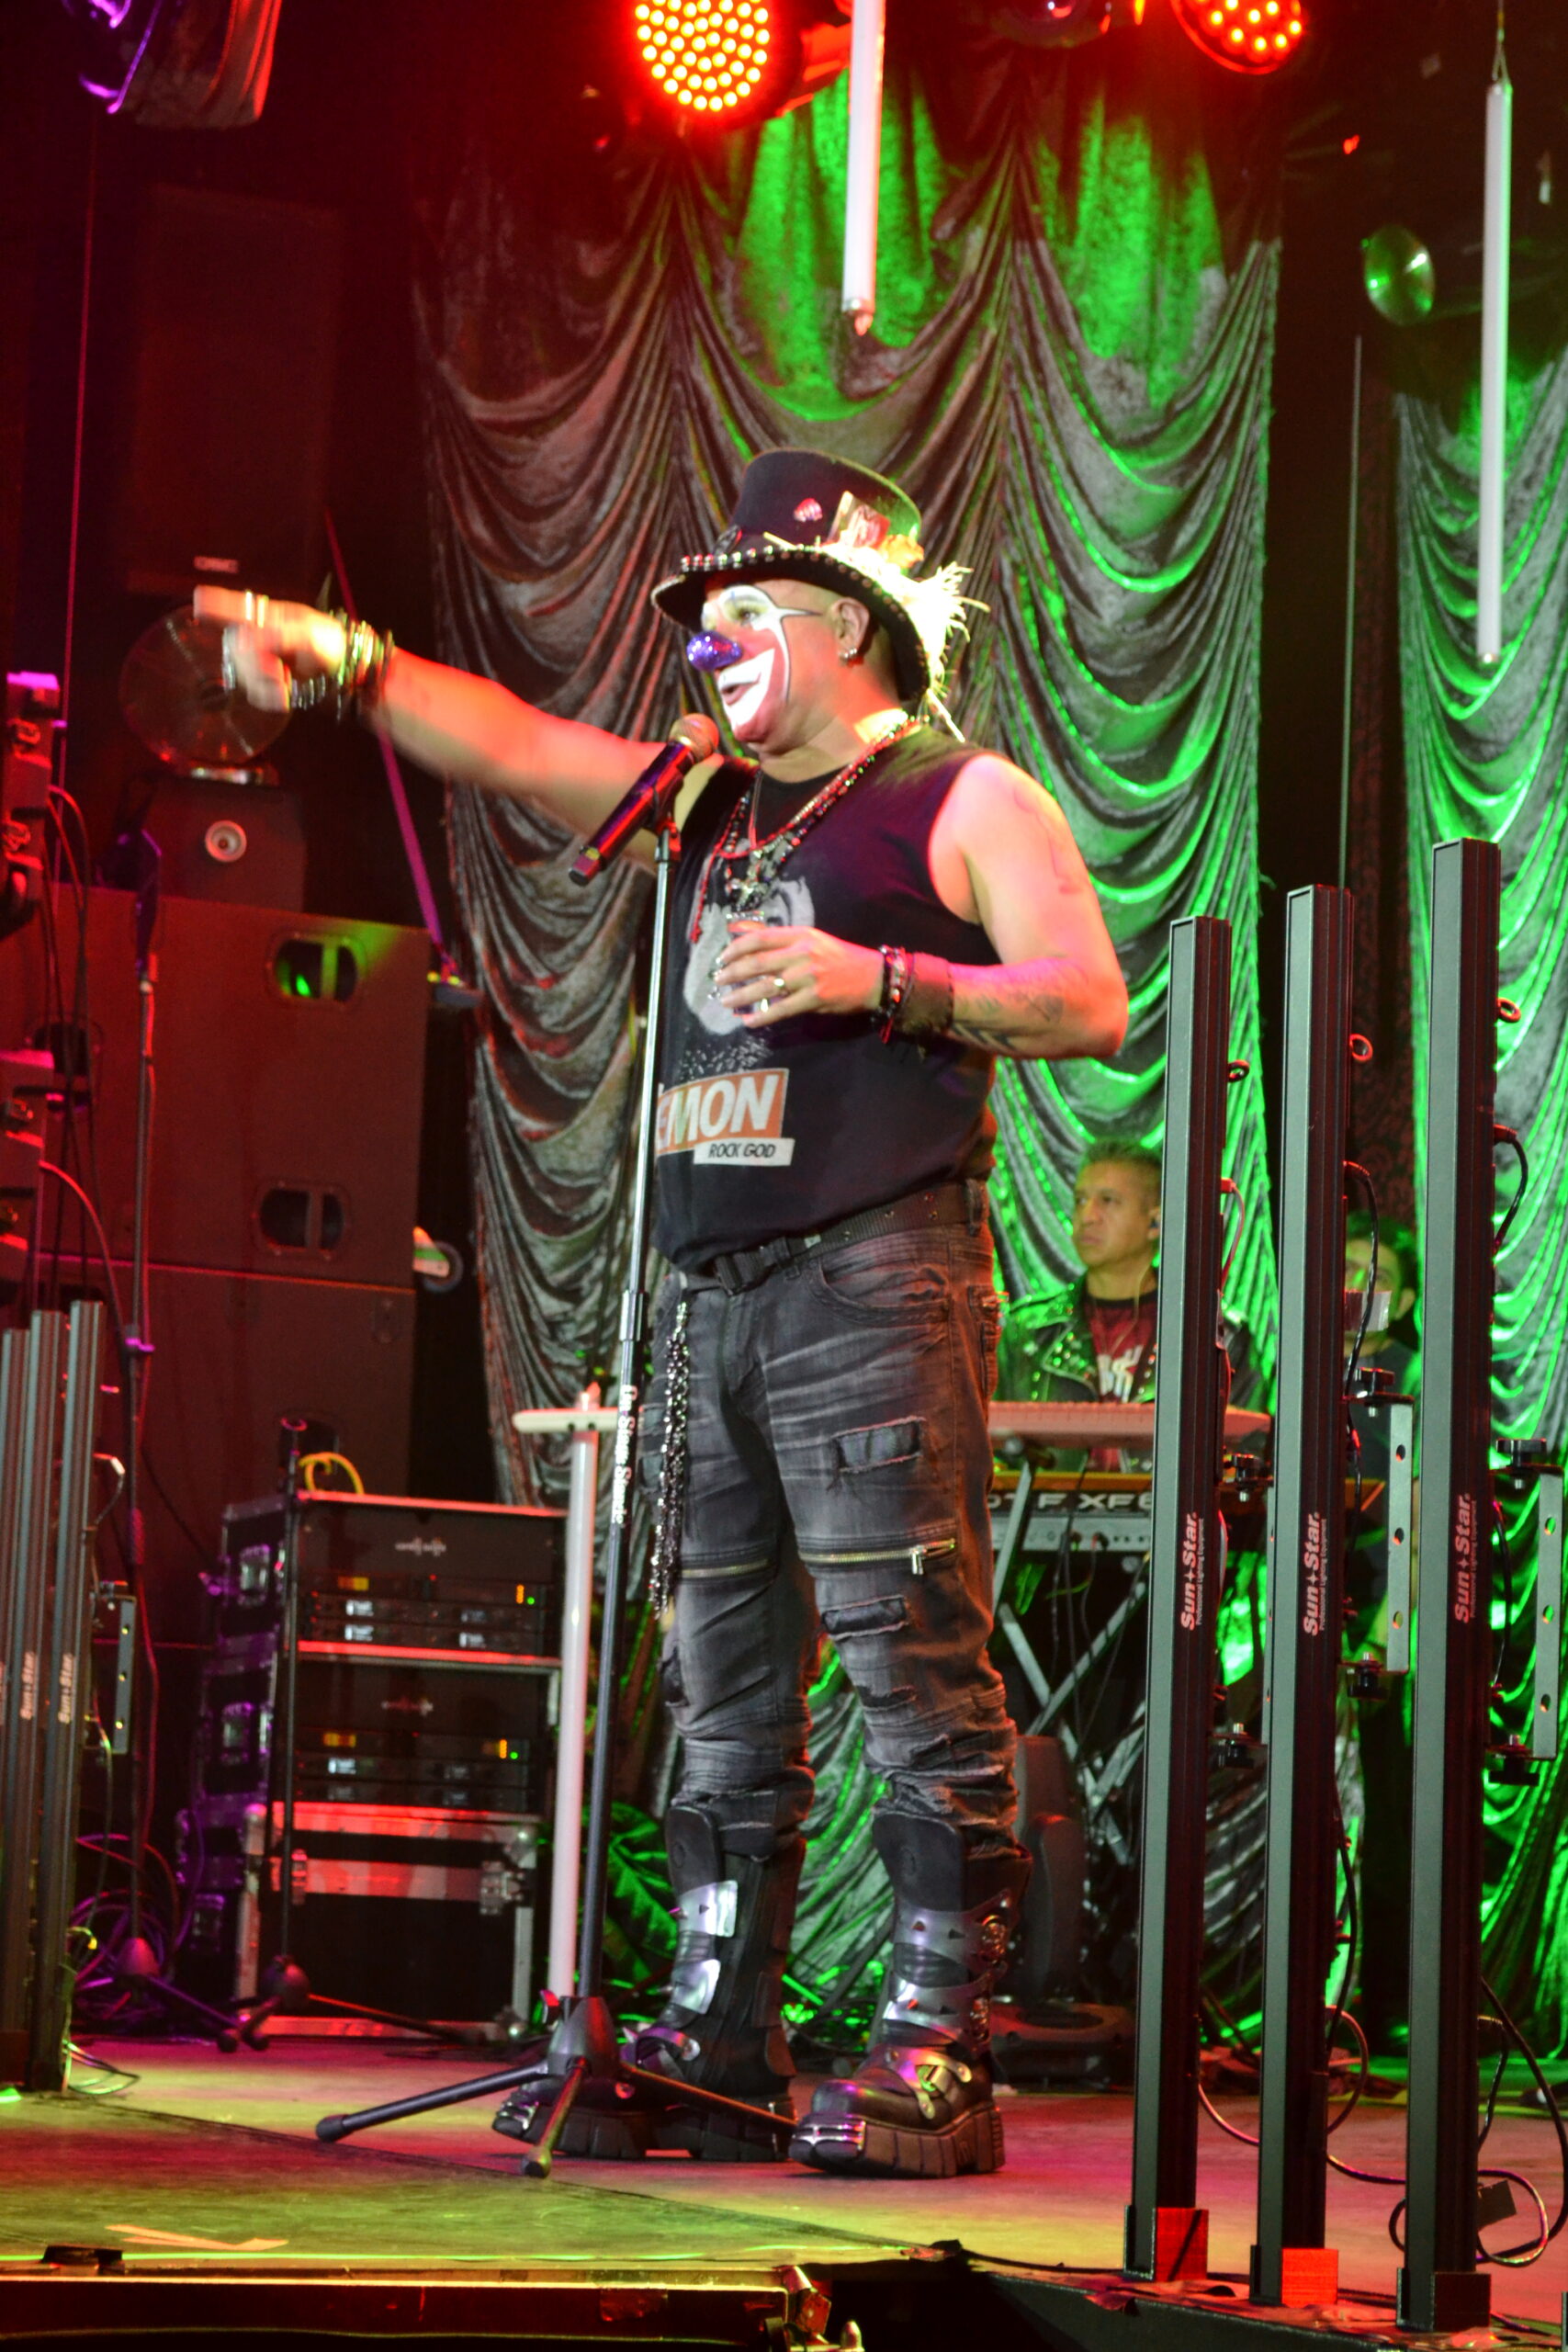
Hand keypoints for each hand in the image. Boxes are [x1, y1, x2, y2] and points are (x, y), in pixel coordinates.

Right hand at [192, 587, 346, 712]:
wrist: (347, 673)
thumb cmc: (332, 645)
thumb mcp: (311, 637)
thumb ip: (281, 636)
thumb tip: (247, 640)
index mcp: (270, 616)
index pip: (238, 607)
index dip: (216, 604)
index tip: (198, 600)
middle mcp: (260, 635)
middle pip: (237, 648)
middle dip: (255, 665)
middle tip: (279, 673)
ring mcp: (262, 659)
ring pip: (243, 673)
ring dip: (263, 683)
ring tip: (286, 684)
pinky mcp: (267, 681)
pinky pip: (254, 692)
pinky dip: (268, 697)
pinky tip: (284, 696)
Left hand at [714, 921, 882, 1026]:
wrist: (872, 977)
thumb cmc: (838, 957)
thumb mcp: (809, 939)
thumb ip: (775, 937)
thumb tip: (738, 929)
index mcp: (800, 935)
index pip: (760, 938)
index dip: (736, 948)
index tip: (721, 958)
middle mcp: (802, 953)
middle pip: (758, 963)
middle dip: (732, 973)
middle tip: (717, 981)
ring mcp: (808, 977)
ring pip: (766, 987)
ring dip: (741, 996)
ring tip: (726, 1002)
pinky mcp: (815, 999)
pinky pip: (781, 1009)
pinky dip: (762, 1017)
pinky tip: (749, 1022)